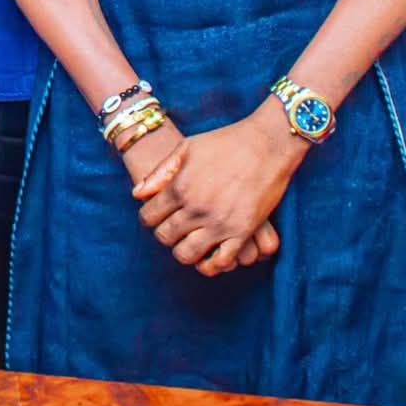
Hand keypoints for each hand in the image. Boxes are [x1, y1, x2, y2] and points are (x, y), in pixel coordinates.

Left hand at [134, 101, 302, 275]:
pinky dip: (211, 264)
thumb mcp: (187, 147)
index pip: (148, 217)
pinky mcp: (242, 231)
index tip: (157, 215)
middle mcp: (195, 209)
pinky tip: (210, 255)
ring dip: (184, 251)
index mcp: (179, 187)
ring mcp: (219, 222)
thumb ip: (161, 172)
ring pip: (187, 254)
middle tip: (173, 228)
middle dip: (165, 234)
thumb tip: (138, 194)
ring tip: (189, 241)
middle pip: (165, 237)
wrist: (267, 143)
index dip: (149, 217)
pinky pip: (220, 261)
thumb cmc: (225, 141)